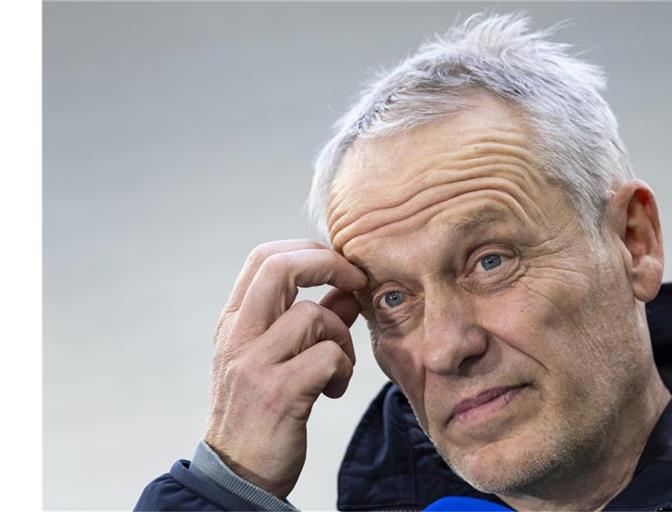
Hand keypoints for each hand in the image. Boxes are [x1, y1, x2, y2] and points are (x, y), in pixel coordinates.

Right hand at [203, 240, 366, 498]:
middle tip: (356, 283)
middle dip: (329, 264)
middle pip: (279, 267)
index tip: (340, 266)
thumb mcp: (275, 359)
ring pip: (313, 315)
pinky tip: (332, 390)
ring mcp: (254, 363)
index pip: (263, 257)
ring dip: (341, 337)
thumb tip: (347, 292)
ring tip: (337, 367)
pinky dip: (343, 369)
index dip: (308, 250)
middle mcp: (238, 336)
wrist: (236, 473)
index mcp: (234, 322)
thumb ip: (309, 321)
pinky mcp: (277, 393)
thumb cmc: (260, 411)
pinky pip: (328, 356)